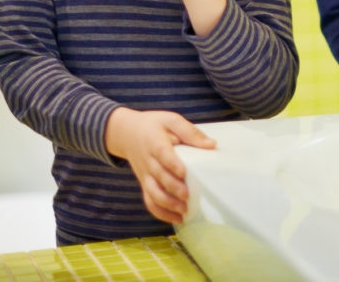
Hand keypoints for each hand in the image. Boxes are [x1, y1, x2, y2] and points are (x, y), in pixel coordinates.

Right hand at [104, 107, 216, 224]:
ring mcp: (145, 175)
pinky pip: (149, 201)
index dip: (172, 164)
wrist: (126, 133)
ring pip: (152, 193)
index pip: (162, 154)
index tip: (183, 173)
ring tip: (183, 211)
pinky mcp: (144, 184)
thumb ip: (190, 132)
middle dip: (172, 188)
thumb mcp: (171, 120)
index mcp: (154, 142)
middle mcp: (148, 161)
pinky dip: (160, 212)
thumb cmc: (153, 125)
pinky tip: (175, 219)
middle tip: (187, 196)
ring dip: (167, 204)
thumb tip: (211, 144)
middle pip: (158, 177)